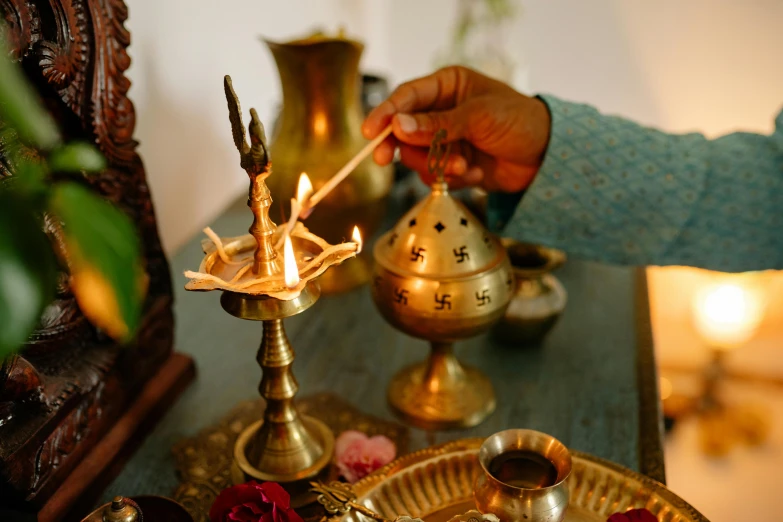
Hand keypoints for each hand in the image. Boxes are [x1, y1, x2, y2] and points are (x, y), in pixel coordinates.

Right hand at [362, 66, 550, 192]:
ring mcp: (447, 139)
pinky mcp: (453, 164)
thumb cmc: (519, 122)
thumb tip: (398, 127)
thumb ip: (437, 125)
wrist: (547, 156)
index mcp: (448, 86)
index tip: (371, 131)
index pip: (407, 97)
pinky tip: (474, 174)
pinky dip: (451, 177)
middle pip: (404, 130)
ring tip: (460, 167)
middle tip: (385, 159)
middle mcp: (443, 111)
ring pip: (417, 156)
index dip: (386, 113)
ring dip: (434, 165)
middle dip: (401, 146)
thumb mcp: (478, 117)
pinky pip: (435, 175)